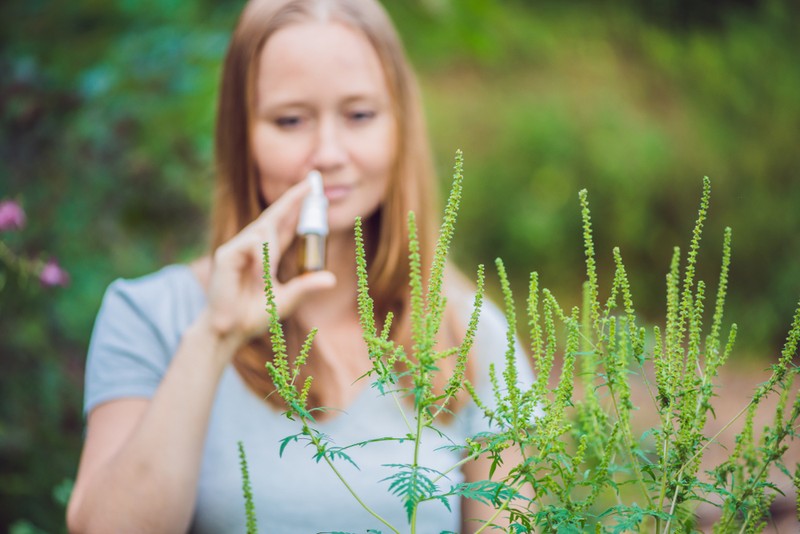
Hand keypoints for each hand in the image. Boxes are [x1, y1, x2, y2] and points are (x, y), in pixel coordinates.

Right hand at [204, 180, 335, 345]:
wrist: (230, 331)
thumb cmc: (254, 315)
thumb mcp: (286, 300)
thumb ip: (305, 287)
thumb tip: (332, 279)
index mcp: (268, 254)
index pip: (285, 224)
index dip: (298, 206)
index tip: (313, 189)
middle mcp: (253, 247)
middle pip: (275, 215)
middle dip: (293, 198)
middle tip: (313, 182)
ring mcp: (238, 249)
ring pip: (264, 231)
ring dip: (273, 250)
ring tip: (267, 276)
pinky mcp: (226, 255)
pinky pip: (251, 246)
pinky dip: (261, 260)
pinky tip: (259, 276)